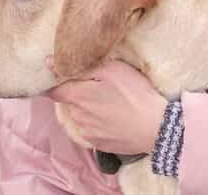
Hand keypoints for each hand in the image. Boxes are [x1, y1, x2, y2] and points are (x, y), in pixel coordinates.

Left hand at [44, 60, 166, 154]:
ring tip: (111, 103)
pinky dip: (99, 123)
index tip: (60, 76)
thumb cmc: (135, 94)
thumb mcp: (112, 69)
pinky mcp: (100, 145)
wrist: (157, 129)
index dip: (53, 82)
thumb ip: (80, 66)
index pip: (51, 90)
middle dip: (79, 93)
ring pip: (81, 116)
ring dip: (89, 109)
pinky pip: (92, 129)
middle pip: (70, 101)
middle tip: (99, 86)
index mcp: (77, 97)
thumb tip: (50, 62)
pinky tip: (115, 118)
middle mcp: (77, 117)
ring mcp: (88, 133)